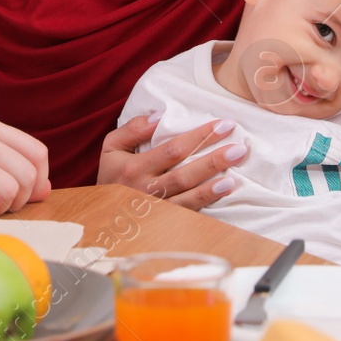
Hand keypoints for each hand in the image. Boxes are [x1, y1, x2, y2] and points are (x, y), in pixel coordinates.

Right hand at [96, 114, 247, 210]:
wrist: (101, 215)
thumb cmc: (111, 176)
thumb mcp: (111, 147)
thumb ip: (133, 129)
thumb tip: (160, 116)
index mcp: (134, 168)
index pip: (173, 149)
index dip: (200, 137)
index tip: (223, 125)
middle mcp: (146, 190)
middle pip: (184, 174)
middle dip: (213, 160)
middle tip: (239, 148)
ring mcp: (156, 210)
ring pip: (188, 197)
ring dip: (212, 187)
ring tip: (234, 176)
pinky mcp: (164, 224)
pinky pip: (188, 215)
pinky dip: (206, 204)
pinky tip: (222, 194)